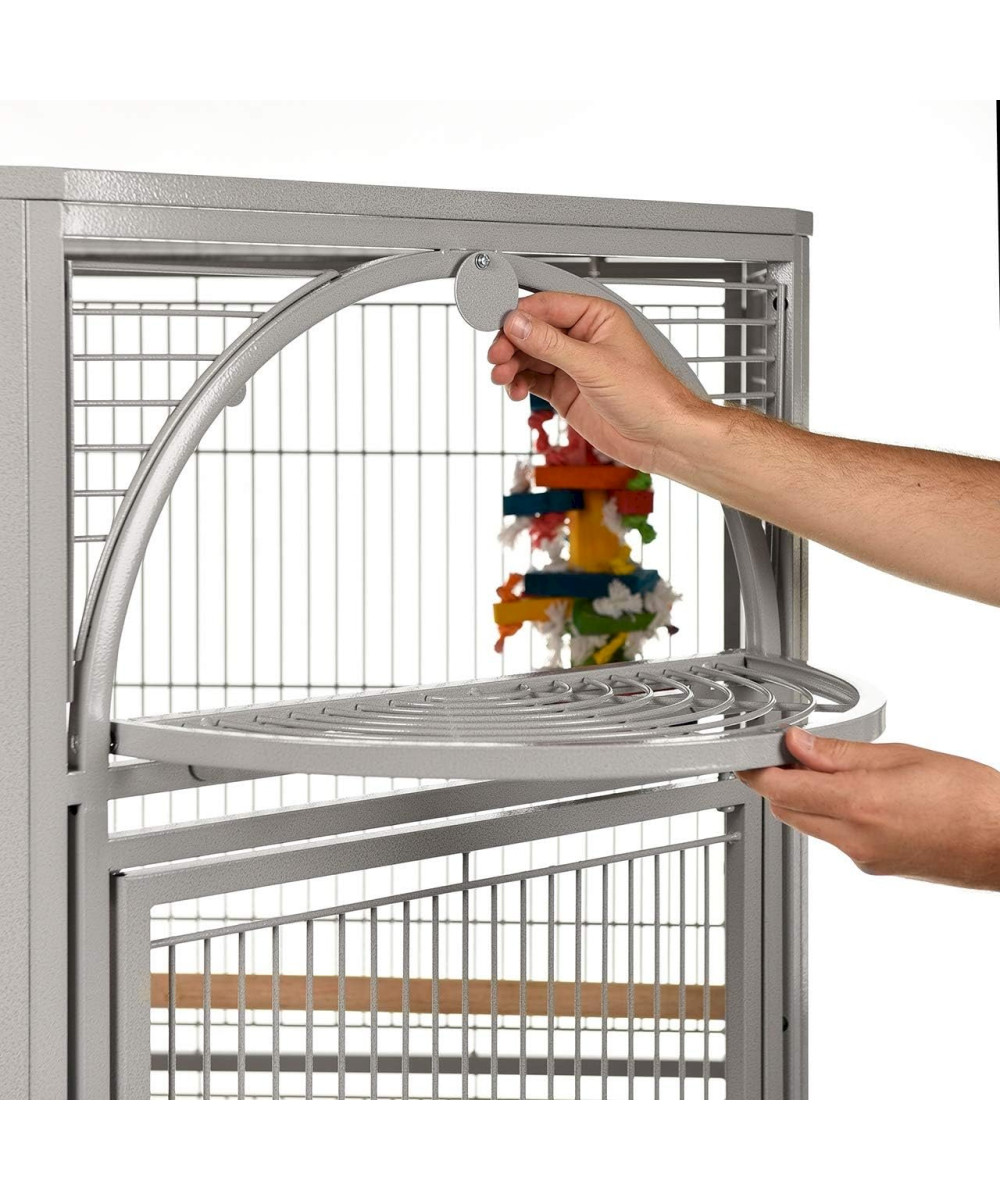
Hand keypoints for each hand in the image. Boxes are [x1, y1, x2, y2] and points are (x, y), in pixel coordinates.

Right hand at [487, 292, 707, 473]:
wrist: (660, 437)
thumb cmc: (648, 395)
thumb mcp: (594, 365)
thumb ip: (551, 344)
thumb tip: (516, 324)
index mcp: (595, 316)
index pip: (546, 305)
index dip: (518, 313)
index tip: (496, 323)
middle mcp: (581, 337)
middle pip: (531, 330)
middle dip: (510, 343)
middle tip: (497, 357)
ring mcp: (571, 365)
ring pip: (528, 356)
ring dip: (511, 365)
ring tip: (502, 377)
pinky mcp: (565, 391)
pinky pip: (532, 380)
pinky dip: (519, 384)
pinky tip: (516, 391)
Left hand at [738, 727, 999, 889]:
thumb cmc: (972, 798)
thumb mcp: (902, 756)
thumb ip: (842, 753)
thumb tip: (798, 745)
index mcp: (860, 805)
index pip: (782, 789)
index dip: (757, 770)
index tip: (749, 756)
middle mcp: (855, 838)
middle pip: (788, 810)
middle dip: (779, 782)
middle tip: (790, 753)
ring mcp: (863, 858)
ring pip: (808, 824)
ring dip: (804, 798)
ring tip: (829, 768)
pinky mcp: (874, 867)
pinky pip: (834, 838)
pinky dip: (831, 814)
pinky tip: (858, 794)